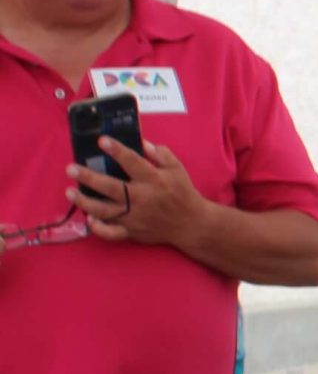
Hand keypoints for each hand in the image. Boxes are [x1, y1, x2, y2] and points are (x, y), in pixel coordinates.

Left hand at [70, 140, 208, 248]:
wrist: (191, 223)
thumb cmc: (183, 193)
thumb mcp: (177, 169)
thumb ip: (161, 154)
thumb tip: (141, 143)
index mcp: (154, 180)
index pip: (132, 161)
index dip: (116, 150)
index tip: (102, 141)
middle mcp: (141, 197)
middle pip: (110, 187)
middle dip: (88, 177)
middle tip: (71, 169)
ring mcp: (134, 216)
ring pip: (104, 210)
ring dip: (84, 201)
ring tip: (69, 192)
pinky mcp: (132, 231)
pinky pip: (111, 232)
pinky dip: (98, 228)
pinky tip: (89, 219)